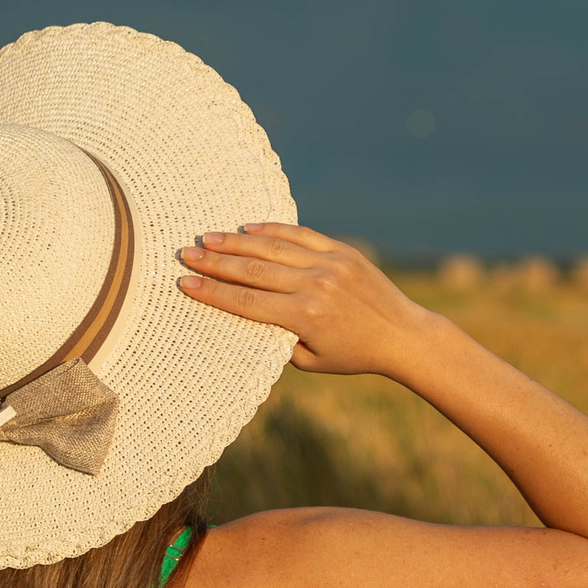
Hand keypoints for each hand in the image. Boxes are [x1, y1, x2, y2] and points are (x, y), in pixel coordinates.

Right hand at [176, 224, 444, 375]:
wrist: (403, 335)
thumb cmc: (354, 355)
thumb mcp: (312, 361)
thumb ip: (278, 340)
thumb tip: (244, 316)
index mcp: (304, 318)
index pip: (246, 302)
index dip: (213, 293)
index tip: (185, 284)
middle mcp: (315, 286)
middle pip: (253, 271)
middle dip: (215, 262)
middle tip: (185, 253)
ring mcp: (330, 264)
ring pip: (273, 248)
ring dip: (236, 242)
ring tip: (208, 238)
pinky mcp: (342, 251)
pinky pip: (301, 235)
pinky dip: (273, 230)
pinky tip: (249, 227)